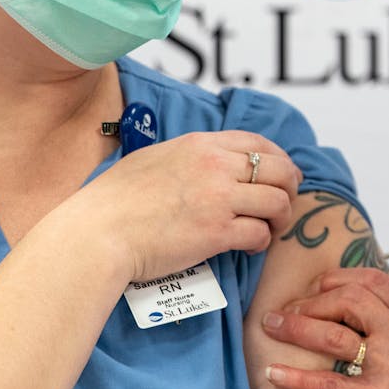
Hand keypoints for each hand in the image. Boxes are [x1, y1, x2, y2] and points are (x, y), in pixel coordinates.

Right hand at [74, 130, 302, 283]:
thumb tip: (204, 162)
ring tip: (269, 228)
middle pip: (279, 170)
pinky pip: (260, 234)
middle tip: (283, 205)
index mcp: (200, 144)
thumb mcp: (154, 158)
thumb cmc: (115, 199)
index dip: (280, 159)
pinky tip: (250, 246)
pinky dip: (262, 242)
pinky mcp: (217, 233)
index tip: (285, 174)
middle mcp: (215, 165)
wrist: (99, 232)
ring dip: (280, 218)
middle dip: (290, 188)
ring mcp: (219, 198)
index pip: (258, 142)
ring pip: (277, 202)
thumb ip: (187, 156)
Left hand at [261, 268, 388, 388]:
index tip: (315, 287)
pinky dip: (296, 378)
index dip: (336, 278)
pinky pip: (327, 385)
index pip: (372, 280)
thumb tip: (358, 308)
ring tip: (272, 326)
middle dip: (310, 301)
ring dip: (295, 327)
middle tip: (288, 310)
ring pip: (332, 335)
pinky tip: (275, 373)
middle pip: (347, 299)